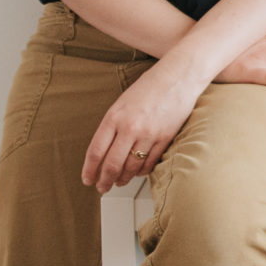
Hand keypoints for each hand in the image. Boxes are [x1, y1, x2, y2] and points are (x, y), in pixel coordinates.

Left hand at [83, 62, 206, 191]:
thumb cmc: (149, 87)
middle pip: (112, 164)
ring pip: (131, 167)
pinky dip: (142, 171)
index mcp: (114, 117)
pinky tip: (137, 172)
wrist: (178, 77)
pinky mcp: (165, 139)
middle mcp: (130, 128)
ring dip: (124, 179)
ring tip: (120, 182)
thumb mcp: (121, 104)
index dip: (90, 170)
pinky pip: (150, 163)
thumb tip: (103, 152)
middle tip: (102, 188)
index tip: (87, 179)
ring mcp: (149, 134)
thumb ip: (112, 127)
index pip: (96, 151)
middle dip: (105, 181)